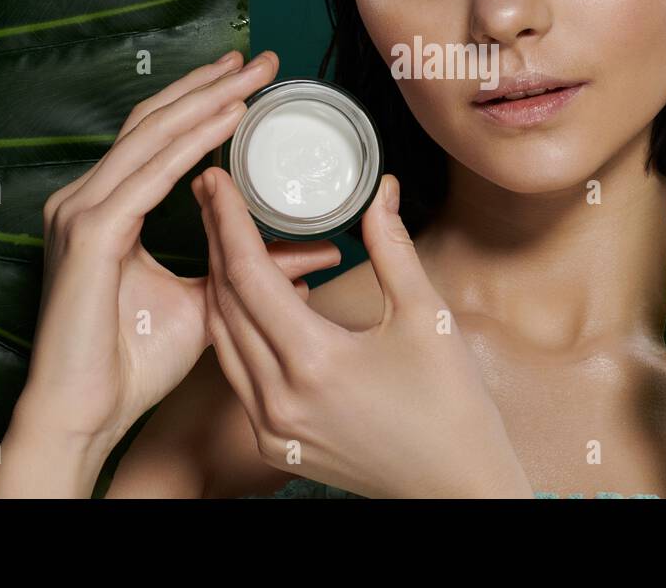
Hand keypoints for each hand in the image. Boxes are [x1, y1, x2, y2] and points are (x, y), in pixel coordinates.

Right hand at [12, 49, 293, 449]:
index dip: (201, 103)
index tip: (249, 81)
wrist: (85, 415)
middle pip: (154, 121)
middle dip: (210, 85)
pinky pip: (150, 174)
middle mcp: (87, 199)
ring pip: (152, 135)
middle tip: (260, 59)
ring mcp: (83, 211)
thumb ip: (250, 268)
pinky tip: (227, 121)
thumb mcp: (208, 302)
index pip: (156, 138)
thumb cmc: (132, 363)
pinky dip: (191, 143)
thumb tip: (314, 254)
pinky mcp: (91, 234)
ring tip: (252, 77)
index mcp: (106, 209)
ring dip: (206, 100)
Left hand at [193, 167, 534, 498]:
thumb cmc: (452, 407)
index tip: (217, 179)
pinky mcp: (275, 442)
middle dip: (214, 242)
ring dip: (218, 284)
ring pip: (223, 340)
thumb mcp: (425, 316)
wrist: (454, 486)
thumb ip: (393, 248)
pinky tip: (252, 299)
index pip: (249, 275)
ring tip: (222, 236)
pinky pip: (239, 373)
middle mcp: (280, 399)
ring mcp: (272, 427)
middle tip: (211, 194)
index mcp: (315, 362)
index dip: (228, 221)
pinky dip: (237, 329)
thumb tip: (383, 192)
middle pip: (224, 303)